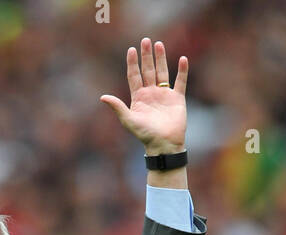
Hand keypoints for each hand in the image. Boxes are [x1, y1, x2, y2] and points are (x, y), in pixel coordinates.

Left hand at [100, 38, 187, 153]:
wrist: (164, 144)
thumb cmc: (145, 135)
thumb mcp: (129, 120)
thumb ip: (118, 107)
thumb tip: (103, 97)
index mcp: (138, 97)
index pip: (134, 76)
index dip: (132, 63)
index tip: (131, 50)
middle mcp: (151, 93)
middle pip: (148, 70)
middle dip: (146, 56)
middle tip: (145, 40)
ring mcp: (164, 95)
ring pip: (162, 72)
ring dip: (161, 59)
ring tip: (159, 44)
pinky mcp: (177, 99)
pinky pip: (180, 82)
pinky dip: (182, 71)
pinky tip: (183, 59)